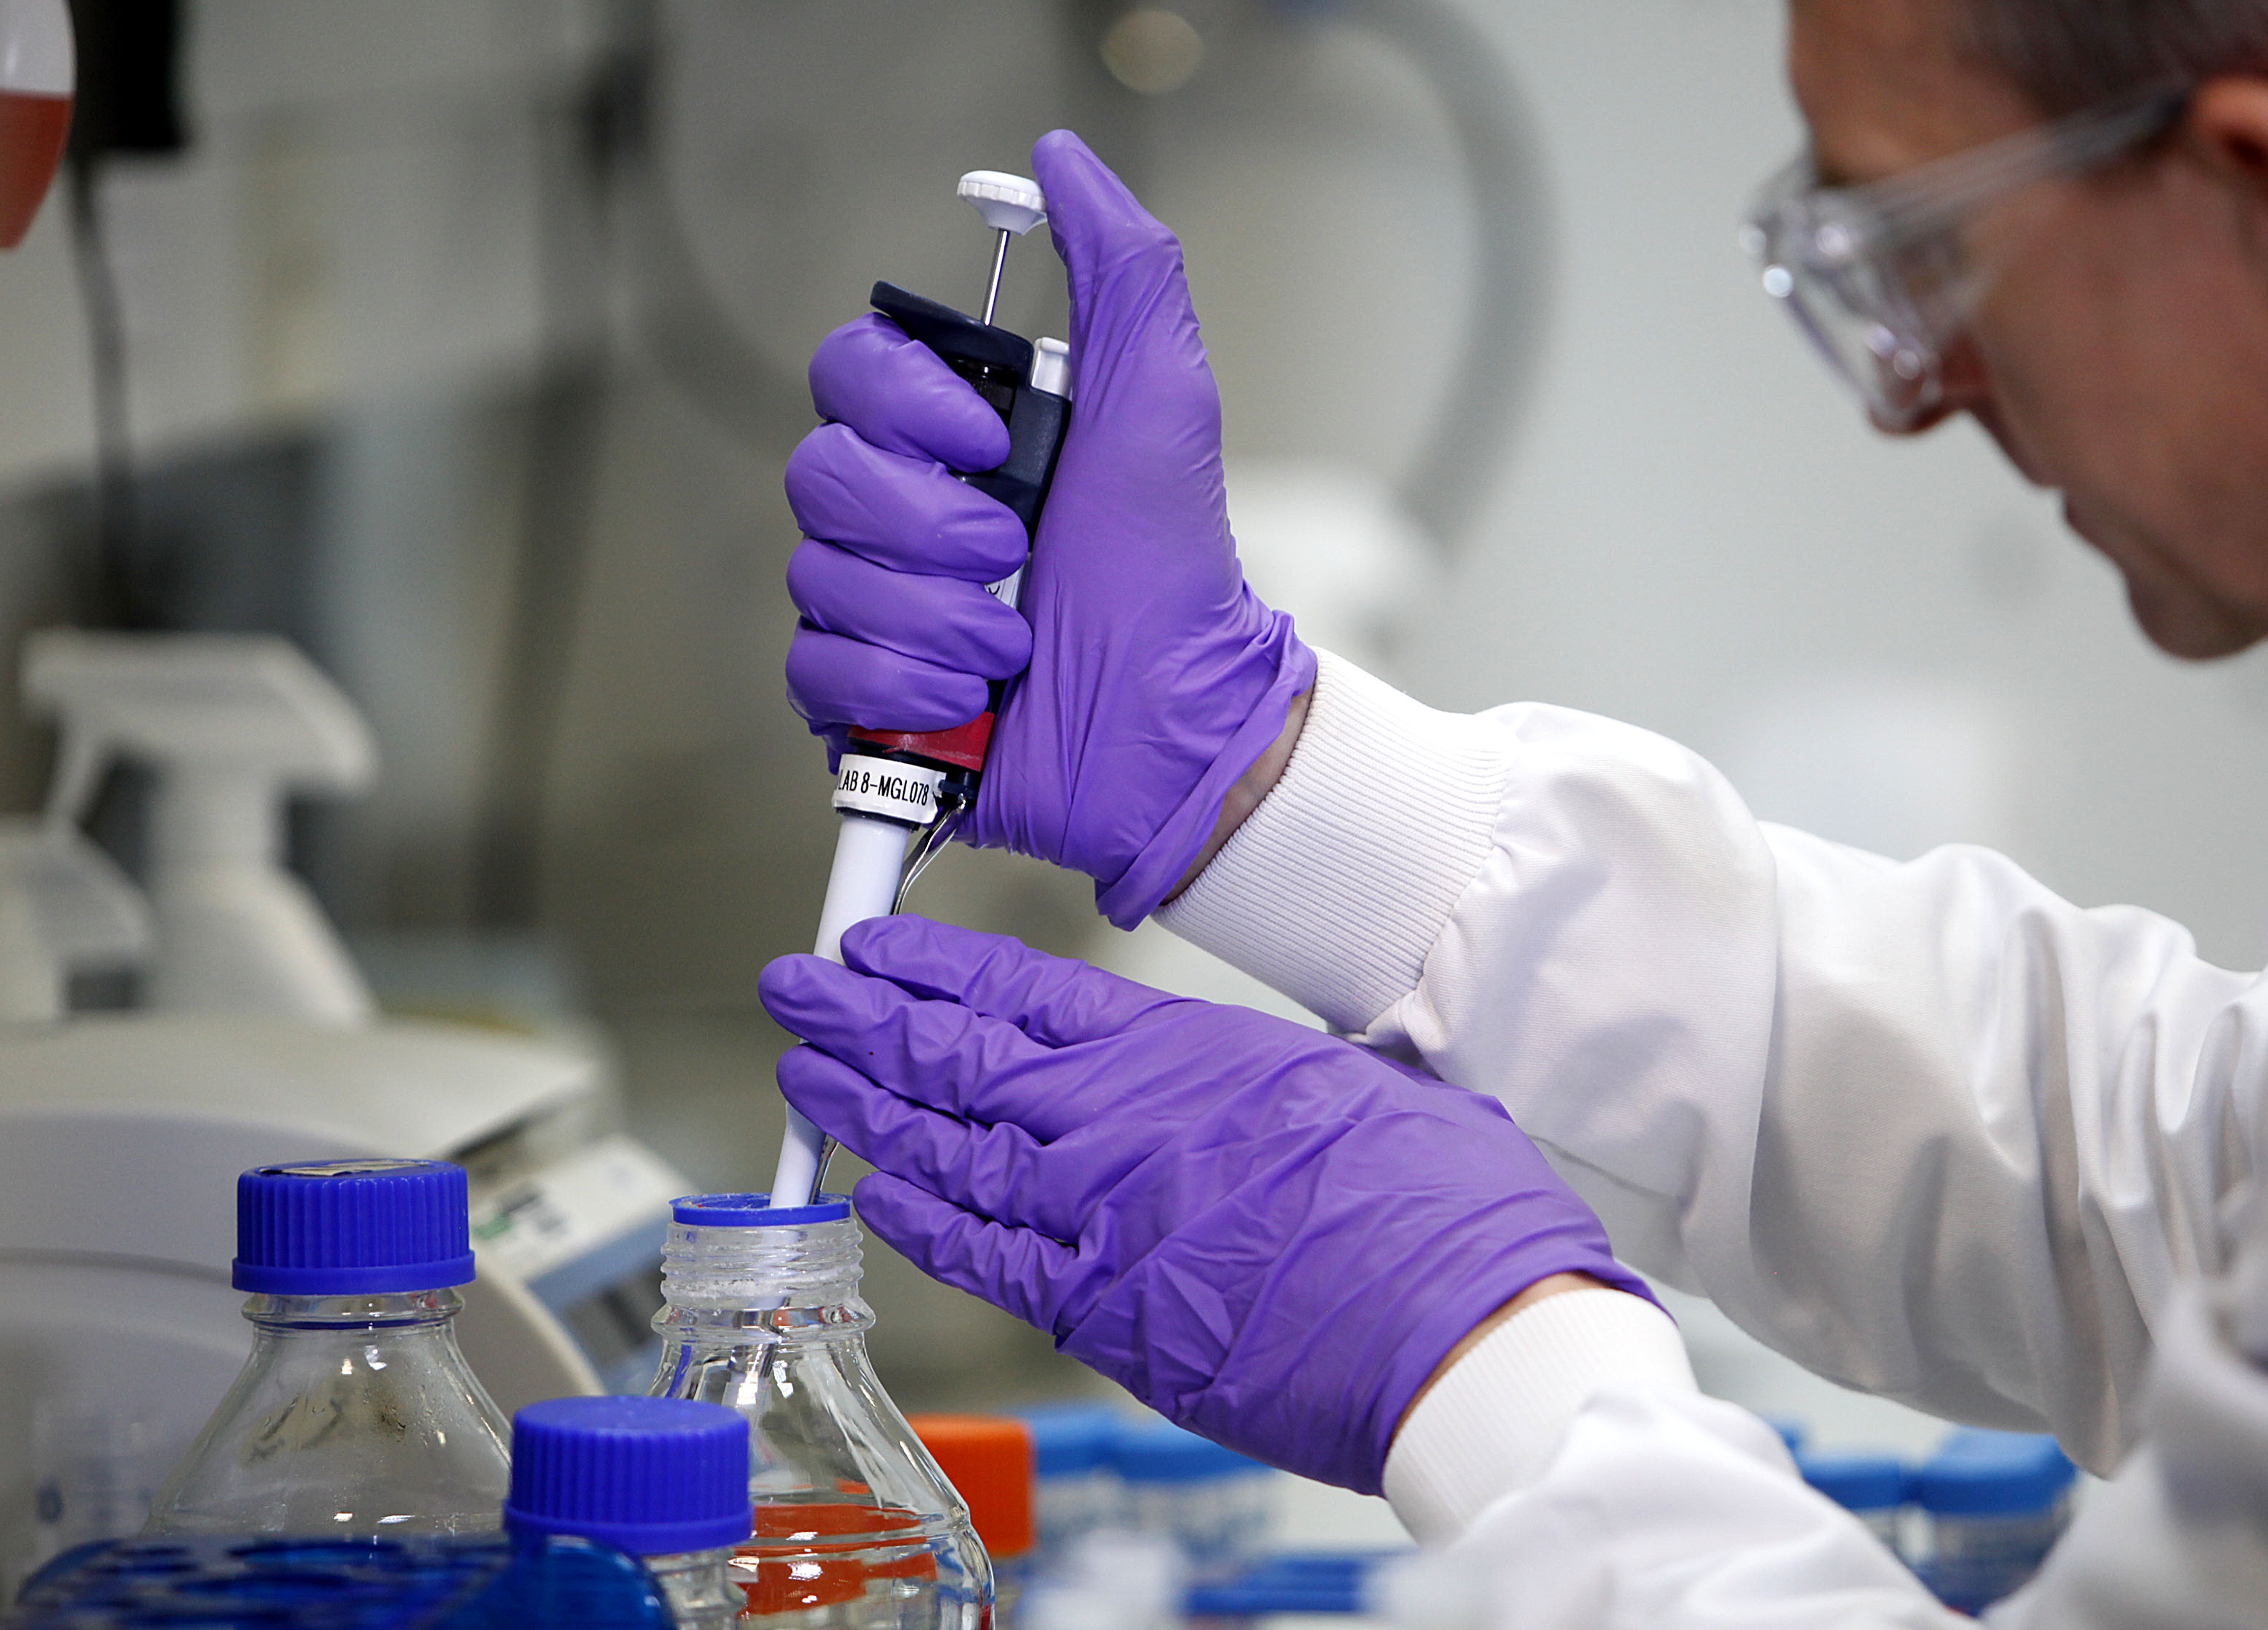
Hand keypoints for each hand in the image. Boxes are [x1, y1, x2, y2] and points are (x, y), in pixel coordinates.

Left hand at [761, 914, 1653, 1494]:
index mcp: (1187, 1051)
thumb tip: (1270, 1086)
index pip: (1025, 991)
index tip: (875, 945)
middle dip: (865, 1019)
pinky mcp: (1103, 1311)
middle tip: (800, 990)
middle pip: (959, 1058)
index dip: (935, 966)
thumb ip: (1278, 1082)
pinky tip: (870, 1191)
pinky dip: (915, 1222)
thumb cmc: (1442, 1205)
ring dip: (864, 1110)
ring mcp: (1101, 1215)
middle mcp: (1122, 1121)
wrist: (1467, 1322)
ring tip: (804, 1074)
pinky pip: (979, 1256)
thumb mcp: (1361, 1088)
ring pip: (946, 1149)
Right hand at [786, 130, 1314, 926]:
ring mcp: (872, 605)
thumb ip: (1121, 269)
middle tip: (1013, 555)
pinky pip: (813, 672)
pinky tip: (963, 702)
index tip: (988, 442)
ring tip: (1010, 644)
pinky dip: (896, 689)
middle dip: (926, 525)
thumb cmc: (1173, 567)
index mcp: (953, 436)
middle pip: (817, 474)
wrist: (1174, 724)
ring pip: (818, 577)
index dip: (902, 407)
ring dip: (928, 617)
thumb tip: (1058, 160)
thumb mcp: (1162, 399)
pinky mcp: (860, 697)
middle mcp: (900, 511)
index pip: (849, 372)